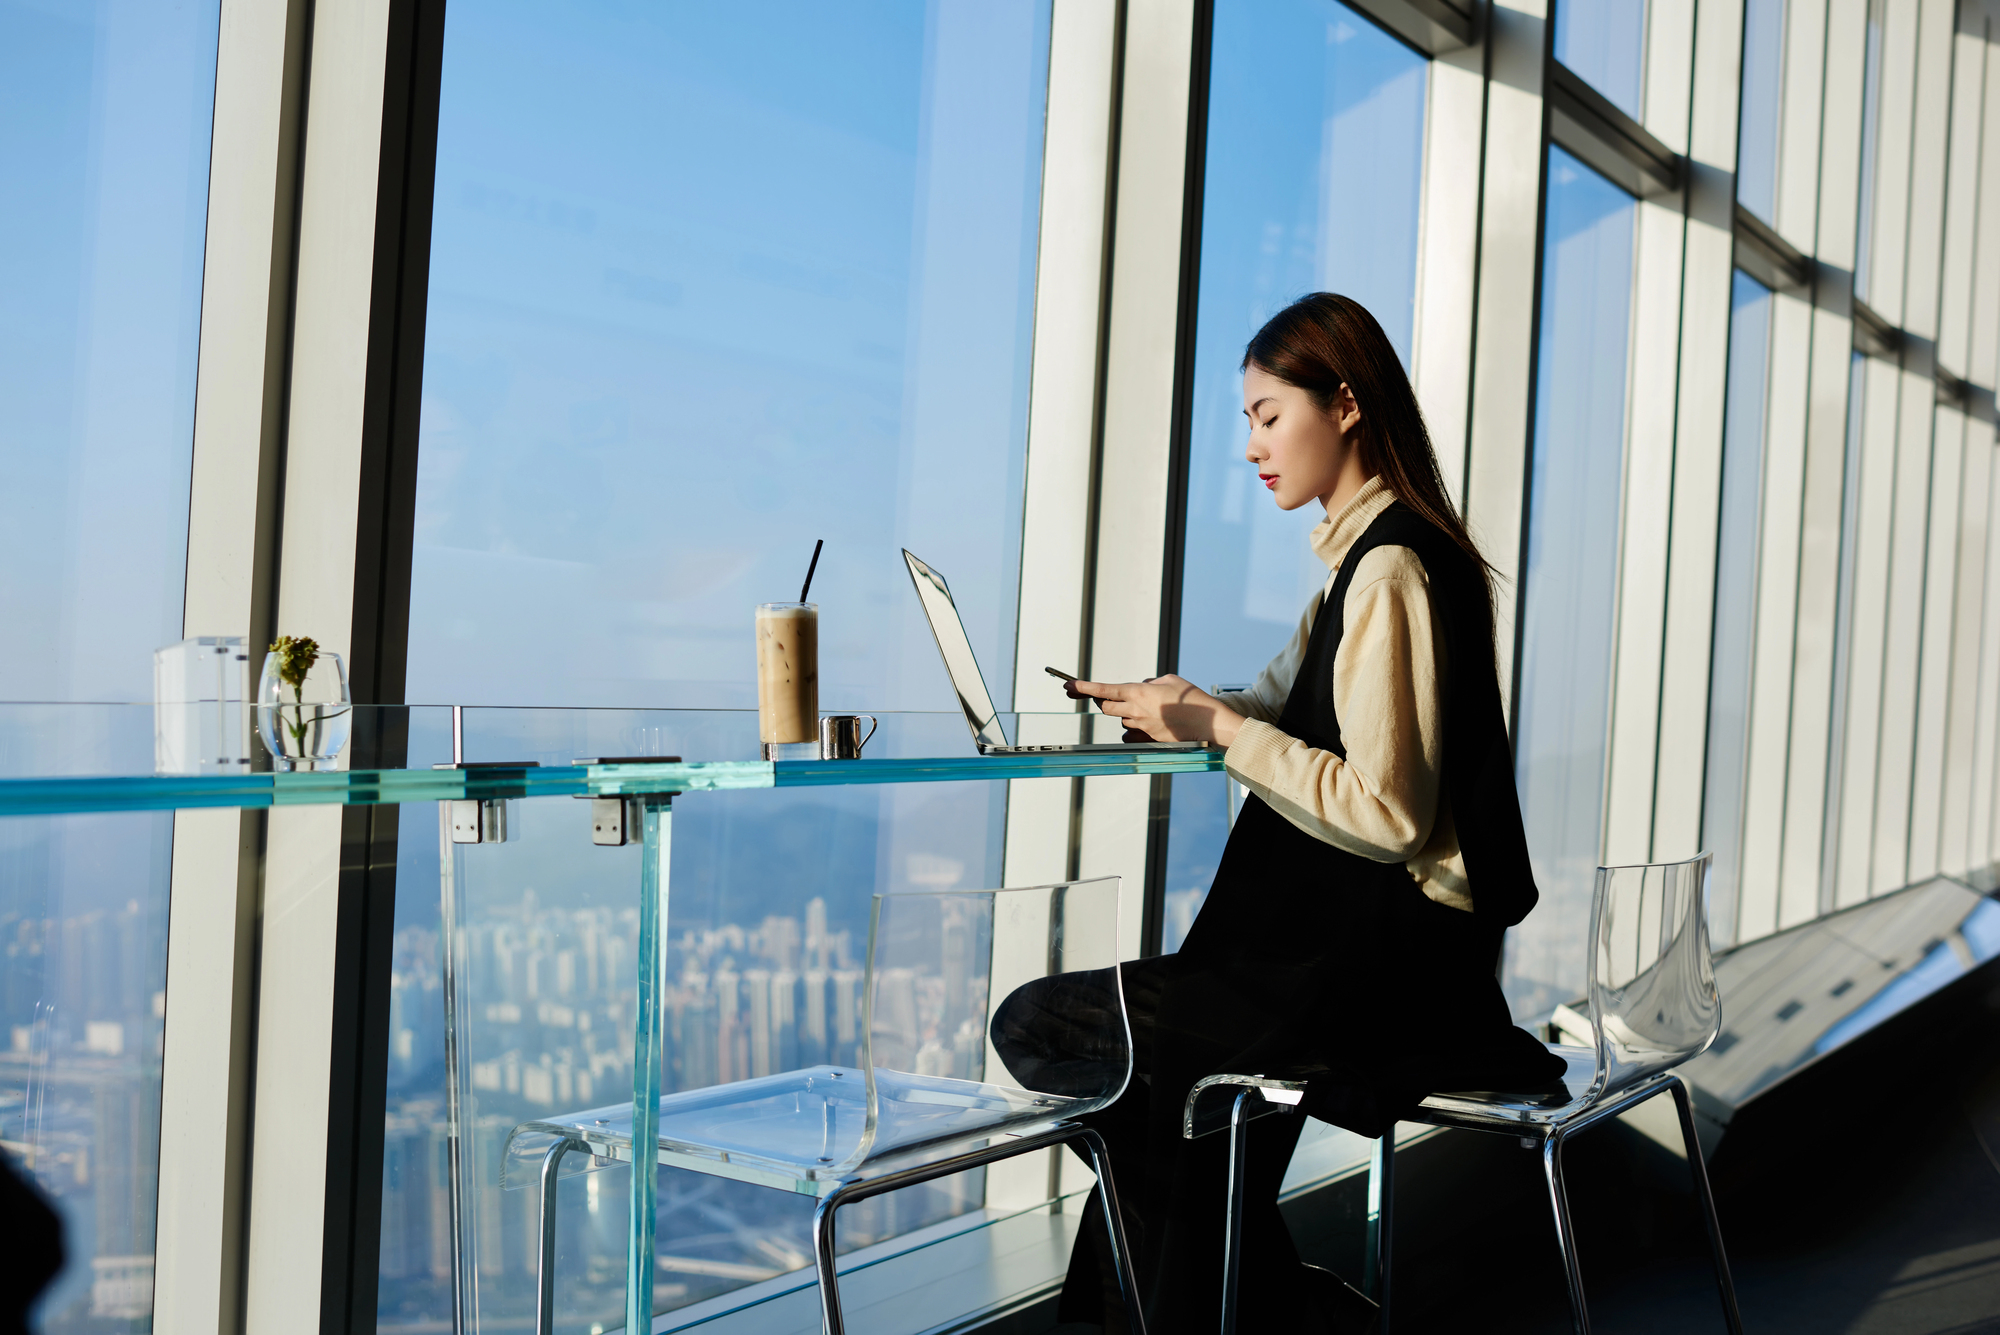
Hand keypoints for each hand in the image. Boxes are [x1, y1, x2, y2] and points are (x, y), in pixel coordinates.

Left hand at [1063, 674, 1243, 746]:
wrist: (1210, 724)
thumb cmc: (1193, 699)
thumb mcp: (1171, 680)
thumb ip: (1150, 682)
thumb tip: (1140, 687)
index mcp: (1139, 693)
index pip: (1104, 690)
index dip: (1084, 688)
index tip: (1069, 686)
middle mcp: (1136, 711)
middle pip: (1106, 707)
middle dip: (1104, 701)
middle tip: (1108, 696)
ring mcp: (1141, 728)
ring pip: (1121, 720)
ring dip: (1126, 713)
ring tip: (1150, 708)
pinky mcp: (1148, 740)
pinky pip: (1131, 735)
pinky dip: (1135, 728)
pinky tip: (1152, 723)